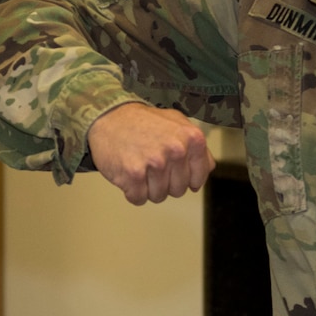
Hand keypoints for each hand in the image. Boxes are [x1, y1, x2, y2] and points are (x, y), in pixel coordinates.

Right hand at [86, 102, 211, 205]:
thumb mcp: (176, 122)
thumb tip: (207, 168)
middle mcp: (176, 150)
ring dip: (148, 187)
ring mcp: (155, 163)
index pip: (199, 178)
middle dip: (165, 182)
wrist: (108, 116)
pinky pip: (138, 199)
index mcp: (192, 138)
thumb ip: (196, 146)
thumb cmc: (142, 121)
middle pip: (178, 190)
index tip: (173, 169)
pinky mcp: (133, 175)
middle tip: (151, 164)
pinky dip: (132, 191)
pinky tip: (129, 173)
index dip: (185, 178)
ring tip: (140, 166)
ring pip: (158, 196)